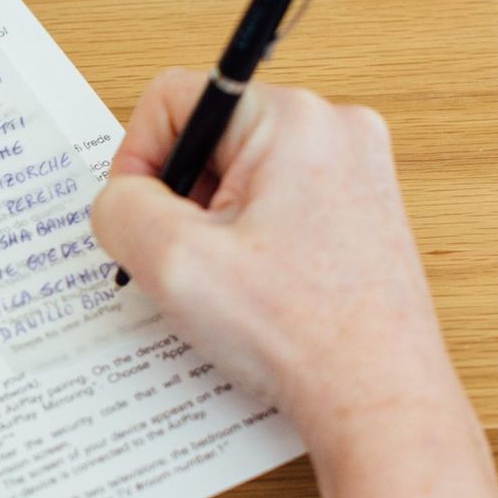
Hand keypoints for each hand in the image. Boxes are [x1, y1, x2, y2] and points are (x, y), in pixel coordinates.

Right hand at [90, 69, 463, 453]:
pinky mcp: (363, 211)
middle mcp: (335, 130)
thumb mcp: (172, 262)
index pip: (175, 98)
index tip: (142, 221)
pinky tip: (258, 293)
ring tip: (230, 286)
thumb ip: (119, 208)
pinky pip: (278, 205)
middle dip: (183, 201)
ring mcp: (357, 171)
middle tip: (191, 264)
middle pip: (211, 139)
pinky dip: (252, 244)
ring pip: (242, 177)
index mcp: (292, 119)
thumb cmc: (299, 333)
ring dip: (216, 228)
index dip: (138, 160)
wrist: (377, 399)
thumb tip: (120, 200)